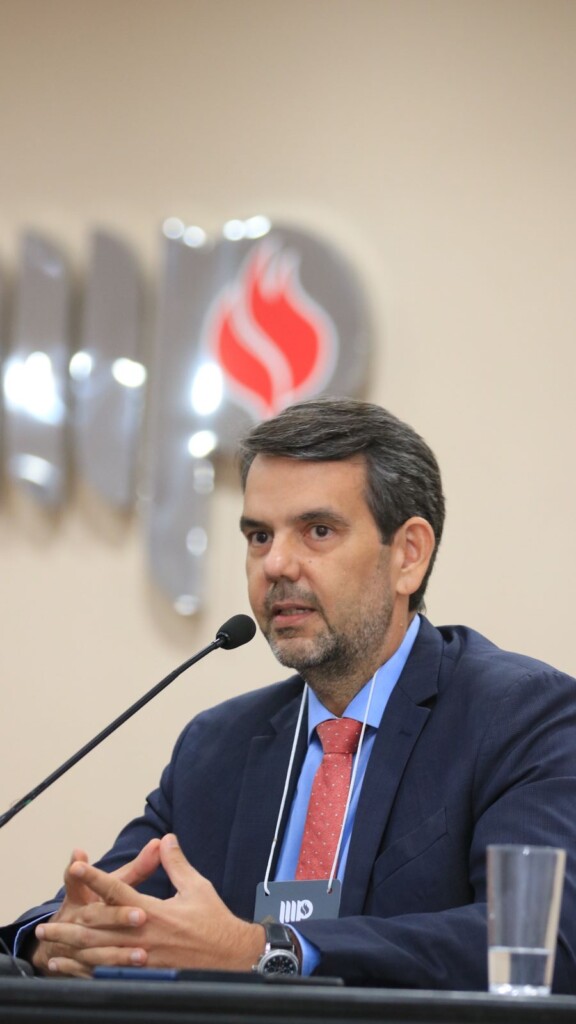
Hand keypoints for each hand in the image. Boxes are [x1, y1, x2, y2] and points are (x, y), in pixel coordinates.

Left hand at [36, 835, 264, 976]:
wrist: (231, 958)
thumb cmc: (215, 922)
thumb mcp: (197, 886)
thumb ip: (176, 863)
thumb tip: (167, 839)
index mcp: (154, 910)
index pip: (117, 890)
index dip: (95, 878)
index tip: (76, 867)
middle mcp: (144, 935)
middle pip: (98, 927)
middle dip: (70, 924)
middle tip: (46, 924)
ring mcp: (143, 960)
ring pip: (98, 954)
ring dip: (72, 950)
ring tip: (51, 948)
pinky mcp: (145, 976)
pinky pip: (109, 975)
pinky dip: (86, 972)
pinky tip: (72, 970)